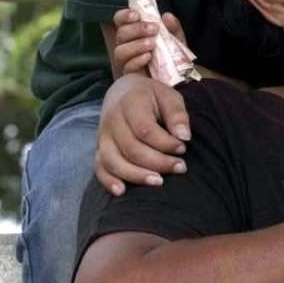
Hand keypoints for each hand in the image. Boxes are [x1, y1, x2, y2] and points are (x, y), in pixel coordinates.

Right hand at [94, 74, 191, 195]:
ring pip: (113, 161)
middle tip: (180, 168)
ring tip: (159, 182)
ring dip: (136, 175)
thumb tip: (184, 137)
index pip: (145, 130)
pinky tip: (122, 191)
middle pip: (131, 148)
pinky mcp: (99, 149)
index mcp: (130, 103)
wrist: (123, 91)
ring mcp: (102, 136)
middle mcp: (112, 120)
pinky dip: (108, 181)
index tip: (183, 148)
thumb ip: (177, 114)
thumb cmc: (151, 96)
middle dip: (157, 162)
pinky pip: (99, 167)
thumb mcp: (168, 95)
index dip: (165, 143)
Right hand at [111, 7, 187, 77]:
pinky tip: (149, 56)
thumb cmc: (174, 56)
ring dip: (136, 45)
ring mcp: (127, 62)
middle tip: (153, 29)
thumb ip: (172, 27)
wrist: (180, 80)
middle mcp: (128, 46)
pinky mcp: (131, 76)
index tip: (136, 15)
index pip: (120, 21)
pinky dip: (137, 60)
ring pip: (120, 51)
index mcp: (135, 33)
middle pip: (120, 34)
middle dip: (136, 29)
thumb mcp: (176, 39)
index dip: (124, 16)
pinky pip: (127, 67)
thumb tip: (167, 16)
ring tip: (152, 43)